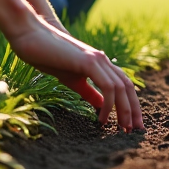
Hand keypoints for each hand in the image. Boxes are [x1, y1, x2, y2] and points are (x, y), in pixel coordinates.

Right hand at [5, 19, 144, 131]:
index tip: (132, 125)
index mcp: (101, 64)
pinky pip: (108, 86)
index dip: (131, 105)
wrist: (33, 36)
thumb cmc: (49, 57)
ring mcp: (98, 60)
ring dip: (124, 111)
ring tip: (122, 129)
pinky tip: (101, 119)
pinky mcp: (89, 62)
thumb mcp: (73, 80)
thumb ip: (89, 92)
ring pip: (121, 88)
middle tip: (135, 131)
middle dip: (134, 111)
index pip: (124, 85)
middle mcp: (103, 60)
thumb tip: (102, 106)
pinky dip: (108, 105)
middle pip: (128, 88)